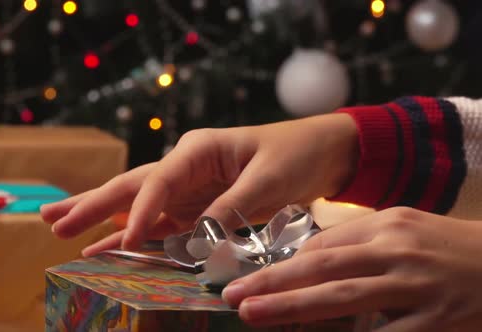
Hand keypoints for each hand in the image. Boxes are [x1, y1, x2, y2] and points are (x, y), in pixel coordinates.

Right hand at [40, 114, 356, 254]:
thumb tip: (198, 242)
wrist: (322, 153)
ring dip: (102, 220)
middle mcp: (186, 168)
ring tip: (62, 229)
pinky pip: (163, 226)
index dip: (138, 212)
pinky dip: (136, 237)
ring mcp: (190, 190)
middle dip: (92, 205)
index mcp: (197, 150)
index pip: (157, 182)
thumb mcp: (268, 180)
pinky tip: (111, 247)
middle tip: (51, 221)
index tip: (123, 240)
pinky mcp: (200, 209)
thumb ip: (231, 208)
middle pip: (131, 187)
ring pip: (138, 206)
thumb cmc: (296, 155)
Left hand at [221, 207, 481, 331]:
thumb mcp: (402, 231)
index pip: (322, 245)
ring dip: (295, 307)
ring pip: (345, 298)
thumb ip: (356, 242)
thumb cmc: (446, 248)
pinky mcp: (436, 319)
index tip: (251, 280)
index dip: (283, 265)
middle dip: (274, 282)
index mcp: (385, 225)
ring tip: (255, 315)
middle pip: (324, 266)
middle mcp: (396, 250)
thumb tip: (307, 259)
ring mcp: (416, 285)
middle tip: (234, 297)